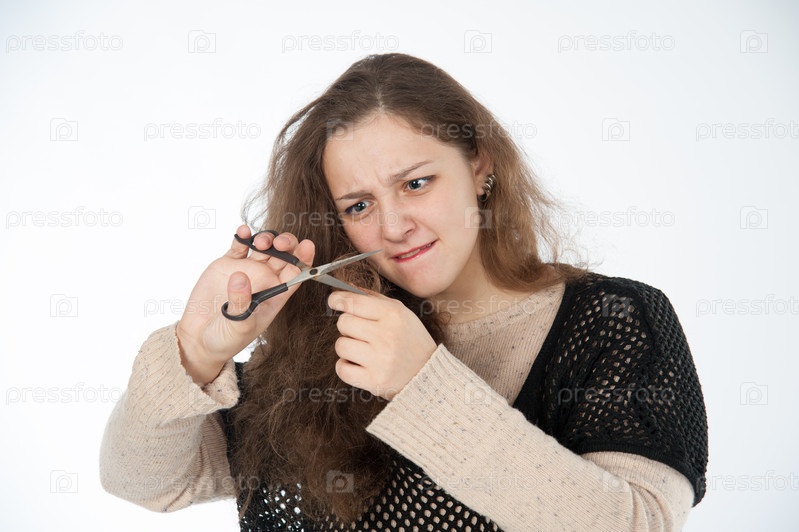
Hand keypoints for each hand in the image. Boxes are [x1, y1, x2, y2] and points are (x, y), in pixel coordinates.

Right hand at [176, 225, 314, 384]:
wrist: (199, 339)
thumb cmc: (226, 338)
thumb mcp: (238, 326)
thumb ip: (241, 302)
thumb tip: (240, 278)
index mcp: (276, 295)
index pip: (296, 273)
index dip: (304, 258)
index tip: (306, 245)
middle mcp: (265, 280)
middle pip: (284, 255)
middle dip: (286, 244)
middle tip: (279, 243)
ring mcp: (247, 270)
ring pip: (264, 247)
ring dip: (266, 239)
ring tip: (259, 243)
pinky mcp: (227, 264)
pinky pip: (239, 246)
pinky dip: (243, 236)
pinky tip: (244, 231)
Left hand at [327, 290, 436, 399]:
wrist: (428, 373)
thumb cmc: (410, 339)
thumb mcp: (399, 312)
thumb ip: (372, 298)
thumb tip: (345, 288)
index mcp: (393, 315)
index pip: (354, 302)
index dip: (338, 300)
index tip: (334, 301)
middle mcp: (386, 336)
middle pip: (343, 323)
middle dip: (348, 326)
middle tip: (360, 332)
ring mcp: (380, 360)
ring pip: (340, 345)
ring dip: (347, 346)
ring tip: (361, 348)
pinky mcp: (374, 380)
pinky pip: (341, 369)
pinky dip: (345, 366)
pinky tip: (358, 363)